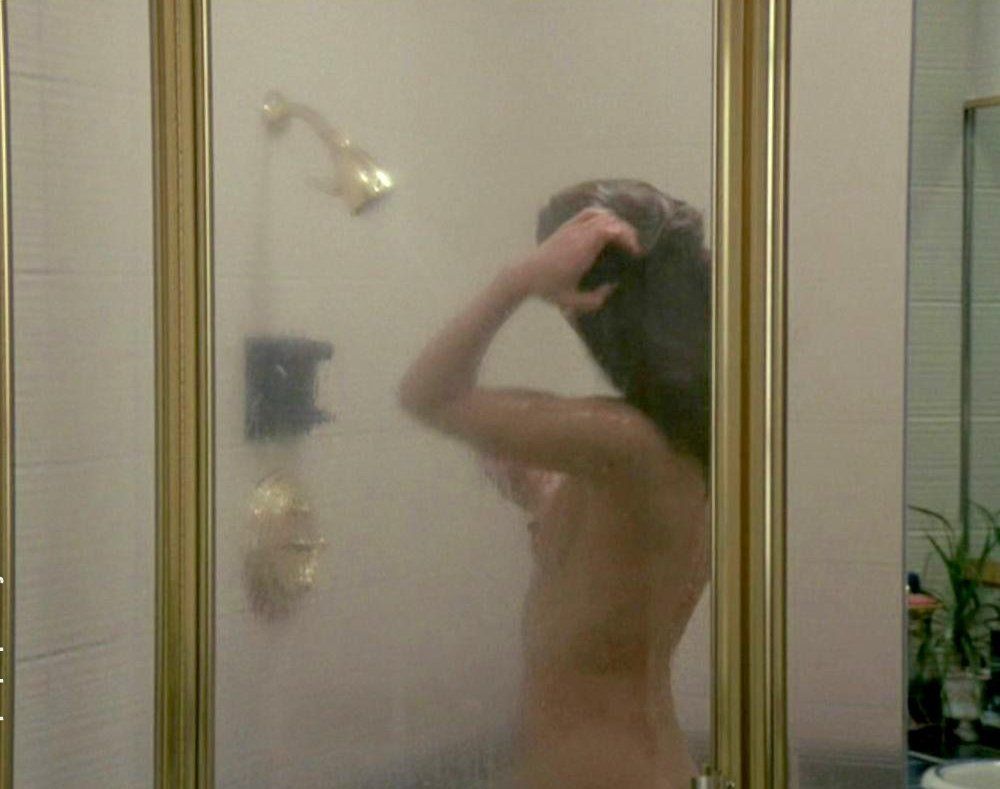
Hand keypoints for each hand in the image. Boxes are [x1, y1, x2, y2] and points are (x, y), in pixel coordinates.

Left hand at [512, 207, 642, 313]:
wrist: (524, 274)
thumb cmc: (548, 288)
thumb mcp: (572, 301)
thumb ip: (595, 300)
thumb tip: (611, 288)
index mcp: (583, 250)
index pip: (610, 231)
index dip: (627, 237)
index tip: (635, 252)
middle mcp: (579, 234)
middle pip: (610, 221)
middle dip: (626, 231)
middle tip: (634, 247)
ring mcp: (572, 228)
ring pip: (601, 215)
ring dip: (616, 223)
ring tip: (623, 237)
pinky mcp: (566, 226)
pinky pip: (588, 213)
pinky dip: (602, 215)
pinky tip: (607, 224)